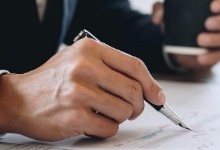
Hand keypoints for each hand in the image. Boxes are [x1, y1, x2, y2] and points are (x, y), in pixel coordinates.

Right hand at [0, 38, 164, 140]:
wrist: (17, 99)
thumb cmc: (55, 82)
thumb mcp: (80, 61)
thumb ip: (113, 70)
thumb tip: (152, 91)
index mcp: (90, 50)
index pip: (135, 66)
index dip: (152, 84)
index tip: (158, 97)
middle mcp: (84, 67)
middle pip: (134, 90)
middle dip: (138, 105)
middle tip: (130, 110)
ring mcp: (79, 92)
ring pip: (125, 111)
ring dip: (120, 118)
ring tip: (104, 114)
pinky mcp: (75, 116)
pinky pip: (110, 127)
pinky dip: (106, 129)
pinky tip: (92, 122)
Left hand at [152, 0, 219, 70]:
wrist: (178, 45)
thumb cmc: (180, 22)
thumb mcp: (168, 13)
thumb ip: (161, 9)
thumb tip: (158, 18)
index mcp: (219, 7)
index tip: (212, 6)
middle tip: (207, 23)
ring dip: (218, 39)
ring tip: (200, 40)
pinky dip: (211, 57)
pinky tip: (200, 57)